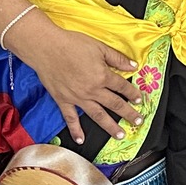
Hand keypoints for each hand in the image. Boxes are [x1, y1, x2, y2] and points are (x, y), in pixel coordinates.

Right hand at [17, 20, 142, 143]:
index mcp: (102, 76)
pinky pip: (71, 119)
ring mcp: (78, 98)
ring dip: (110, 126)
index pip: (122, 87)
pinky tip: (81, 140)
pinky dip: (76, 130)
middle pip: (115, 104)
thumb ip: (117, 58)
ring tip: (120, 135)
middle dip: (128, 114)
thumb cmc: (71, 44)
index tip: (140, 101)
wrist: (46, 48)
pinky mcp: (63, 101)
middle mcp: (92, 90)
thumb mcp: (99, 47)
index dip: (133, 94)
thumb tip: (133, 66)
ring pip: (98, 115)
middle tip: (138, 122)